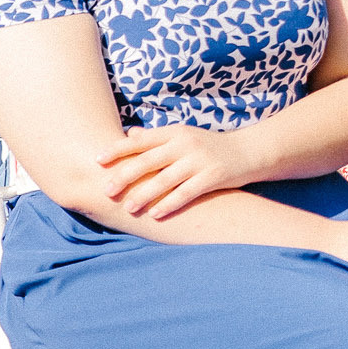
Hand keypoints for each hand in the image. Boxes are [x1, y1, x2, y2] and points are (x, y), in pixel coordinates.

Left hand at [100, 124, 256, 217]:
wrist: (250, 151)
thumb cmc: (208, 146)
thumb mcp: (183, 137)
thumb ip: (156, 138)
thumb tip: (128, 134)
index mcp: (174, 133)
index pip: (140, 140)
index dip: (118, 150)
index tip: (97, 160)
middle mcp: (185, 144)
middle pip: (148, 160)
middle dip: (125, 176)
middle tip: (106, 190)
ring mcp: (200, 160)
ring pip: (165, 179)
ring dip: (144, 194)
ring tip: (128, 207)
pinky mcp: (214, 175)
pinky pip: (187, 192)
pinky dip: (169, 204)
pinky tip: (155, 215)